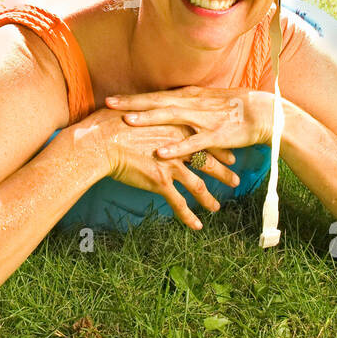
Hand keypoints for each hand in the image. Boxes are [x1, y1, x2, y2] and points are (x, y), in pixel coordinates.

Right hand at [80, 108, 240, 229]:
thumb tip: (152, 115)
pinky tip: (197, 226)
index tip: (229, 156)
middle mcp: (179, 146)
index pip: (204, 139)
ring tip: (216, 207)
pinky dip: (189, 216)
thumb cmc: (113, 122)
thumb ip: (153, 116)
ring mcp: (171, 165)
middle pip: (208, 161)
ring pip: (198, 185)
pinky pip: (179, 203)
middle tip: (235, 180)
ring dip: (208, 198)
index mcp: (176, 127)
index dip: (218, 149)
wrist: (101, 141)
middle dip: (224, 172)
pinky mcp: (160, 182)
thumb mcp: (139, 111)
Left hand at [104, 86, 273, 161]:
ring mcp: (204, 119)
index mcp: (190, 96)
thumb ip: (185, 104)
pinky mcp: (216, 135)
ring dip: (149, 119)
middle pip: (157, 102)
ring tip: (127, 122)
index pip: (156, 96)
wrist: (264, 113)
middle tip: (107, 104)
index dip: (133, 98)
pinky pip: (193, 143)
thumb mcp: (206, 101)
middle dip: (132, 103)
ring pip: (171, 118)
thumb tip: (165, 106)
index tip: (111, 99)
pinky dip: (176, 147)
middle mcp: (193, 104)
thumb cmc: (234, 107)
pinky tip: (159, 153)